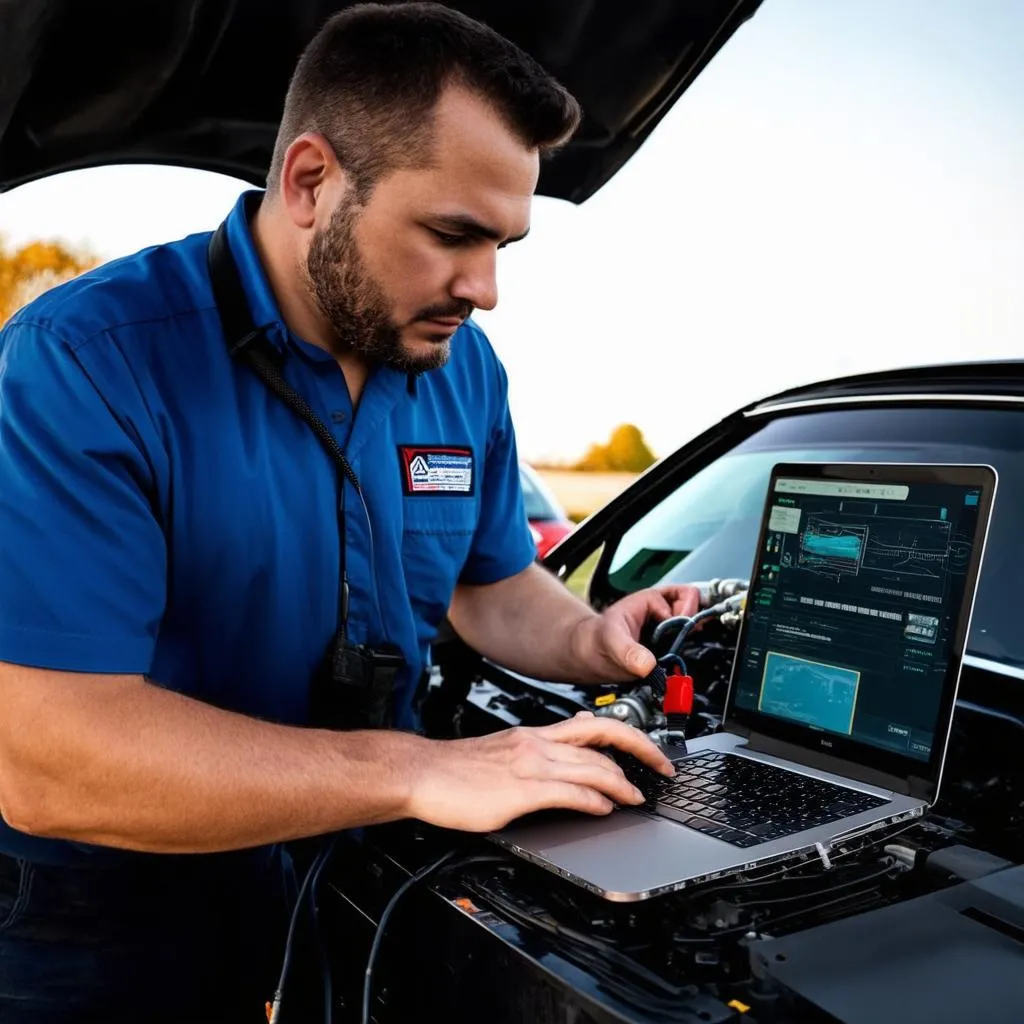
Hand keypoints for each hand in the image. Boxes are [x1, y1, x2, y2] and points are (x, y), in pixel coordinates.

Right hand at [406, 712, 674, 832]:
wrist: (422, 773)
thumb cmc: (455, 770)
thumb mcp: (503, 753)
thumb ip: (535, 755)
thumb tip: (564, 764)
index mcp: (534, 735)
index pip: (593, 726)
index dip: (628, 736)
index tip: (648, 749)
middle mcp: (538, 744)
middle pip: (602, 741)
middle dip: (639, 754)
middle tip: (661, 769)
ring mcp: (531, 765)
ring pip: (592, 768)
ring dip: (622, 784)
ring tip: (637, 797)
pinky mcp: (521, 790)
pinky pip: (569, 793)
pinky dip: (594, 801)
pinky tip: (604, 809)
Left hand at [569, 584, 699, 681]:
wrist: (589, 656)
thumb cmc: (596, 640)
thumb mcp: (611, 643)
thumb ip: (629, 653)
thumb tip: (647, 665)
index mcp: (649, 600)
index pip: (682, 597)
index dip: (682, 613)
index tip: (679, 629)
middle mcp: (661, 610)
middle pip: (693, 603)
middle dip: (692, 618)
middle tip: (686, 634)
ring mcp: (665, 625)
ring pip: (693, 619)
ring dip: (691, 631)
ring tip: (682, 644)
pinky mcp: (667, 642)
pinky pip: (687, 637)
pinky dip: (689, 643)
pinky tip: (681, 652)